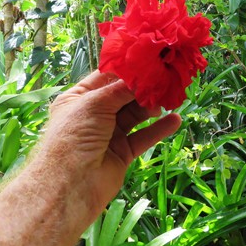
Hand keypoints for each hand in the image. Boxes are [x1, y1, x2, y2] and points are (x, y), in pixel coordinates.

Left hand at [38, 70, 181, 220]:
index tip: (148, 60)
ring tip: (167, 99)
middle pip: (122, 96)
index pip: (104, 78)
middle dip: (142, 88)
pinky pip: (143, 137)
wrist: (71, 185)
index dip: (125, 70)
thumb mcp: (94, 103)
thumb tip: (143, 75)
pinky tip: (175, 119)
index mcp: (77, 98)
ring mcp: (108, 134)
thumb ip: (121, 88)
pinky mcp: (122, 152)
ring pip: (134, 115)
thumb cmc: (75, 136)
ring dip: (150, 107)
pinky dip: (159, 128)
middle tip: (163, 79)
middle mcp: (92, 114)